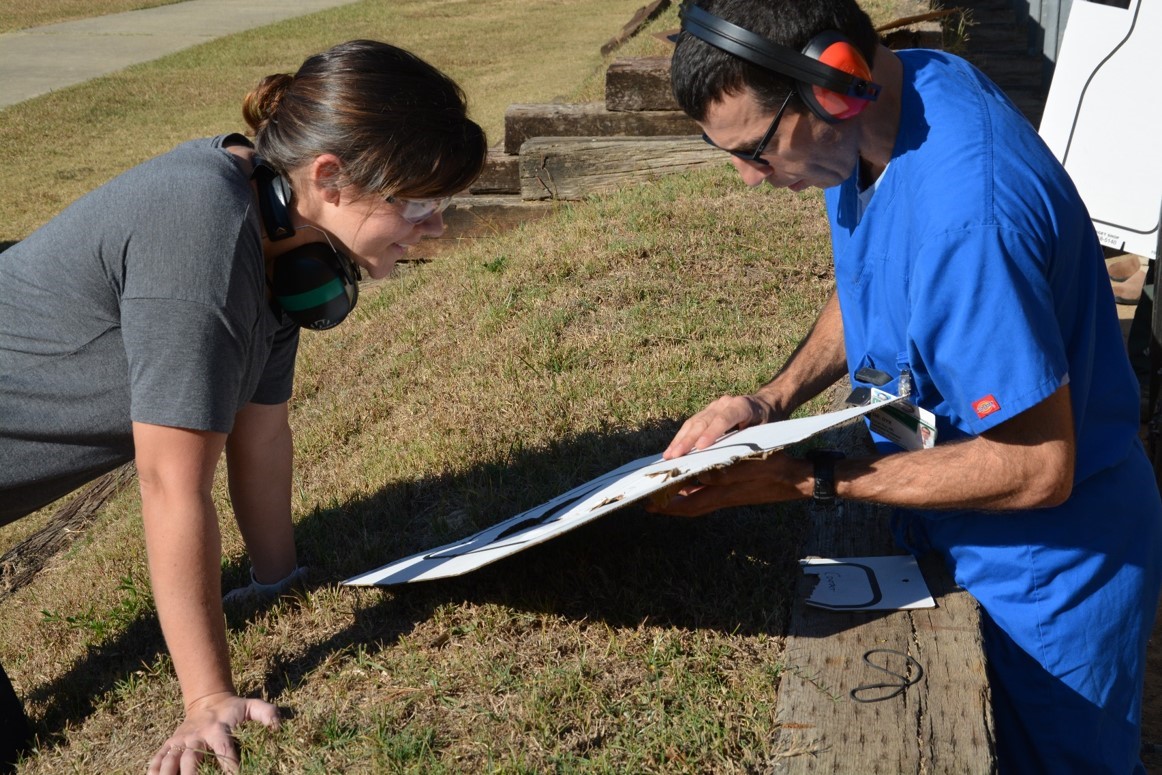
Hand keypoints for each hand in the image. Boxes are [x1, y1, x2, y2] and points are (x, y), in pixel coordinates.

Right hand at [147, 692, 280, 773]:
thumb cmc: (233, 709)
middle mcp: (196, 735)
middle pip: (191, 758)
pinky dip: (153, 771)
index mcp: (218, 728)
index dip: (229, 764)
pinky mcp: (169, 744)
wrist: (207, 700)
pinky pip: (157, 759)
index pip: (224, 749)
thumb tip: (278, 726)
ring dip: (168, 774)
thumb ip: (267, 714)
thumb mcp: (251, 707)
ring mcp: (180, 741)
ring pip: (170, 760)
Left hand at [646, 453, 811, 516]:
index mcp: (723, 494)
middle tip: (649, 499)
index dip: (667, 506)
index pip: (688, 506)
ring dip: (680, 496)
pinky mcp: (735, 491)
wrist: (797, 479)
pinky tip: (690, 480)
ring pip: (697, 500)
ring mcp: (728, 495)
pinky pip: (707, 494)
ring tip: (663, 489)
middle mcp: (723, 498)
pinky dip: (694, 489)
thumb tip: (699, 478)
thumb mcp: (750, 468)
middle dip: (668, 504)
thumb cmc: (775, 470)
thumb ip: (725, 474)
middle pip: (689, 506)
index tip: (649, 504)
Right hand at [663, 394, 778, 459]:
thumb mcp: (766, 433)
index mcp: (742, 405)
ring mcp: (713, 406)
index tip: (701, 447)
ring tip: (669, 456)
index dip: (712, 432)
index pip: (725, 418)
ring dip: (679, 440)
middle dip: (688, 440)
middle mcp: (724, 403)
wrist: (766, 405)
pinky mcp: (706, 413)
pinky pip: (691, 425)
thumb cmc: (768, 424)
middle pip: (703, 421)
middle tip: (676, 456)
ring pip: (693, 422)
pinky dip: (681, 438)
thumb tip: (731, 462)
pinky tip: (672, 450)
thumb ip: (749, 442)